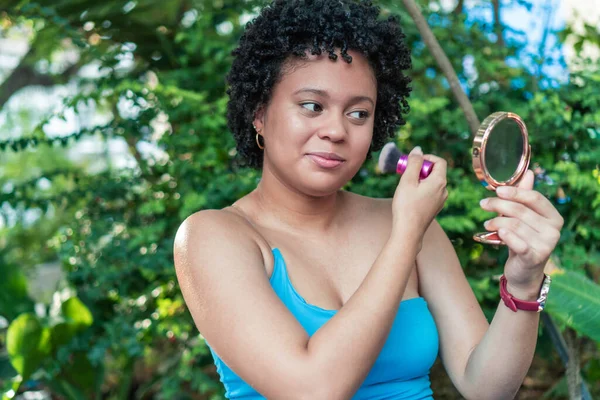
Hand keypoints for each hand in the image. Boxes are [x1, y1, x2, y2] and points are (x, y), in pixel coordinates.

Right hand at [392, 146, 447, 244]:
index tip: (412, 161)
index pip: (439, 161)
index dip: (426, 157)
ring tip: (405, 186)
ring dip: (419, 179)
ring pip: (432, 183)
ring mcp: (440, 200)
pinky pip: (430, 192)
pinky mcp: (434, 208)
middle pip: (435, 171)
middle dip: (420, 169)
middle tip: (405, 173)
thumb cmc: (406, 206)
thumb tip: (418, 150)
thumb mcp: (407, 180)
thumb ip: (413, 163)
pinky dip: (421, 189)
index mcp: (439, 182)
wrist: (408, 232)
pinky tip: (409, 196)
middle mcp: (444, 190)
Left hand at [480, 170, 563, 293]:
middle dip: (498, 205)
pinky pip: (517, 242)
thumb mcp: (524, 218)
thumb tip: (529, 172)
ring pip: (514, 225)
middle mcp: (554, 230)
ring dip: (496, 222)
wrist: (524, 272)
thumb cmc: (523, 240)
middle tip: (483, 204)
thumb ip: (525, 197)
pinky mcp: (534, 257)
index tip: (497, 190)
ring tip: (487, 224)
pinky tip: (496, 233)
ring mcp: (546, 245)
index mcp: (554, 216)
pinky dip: (505, 236)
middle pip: (521, 210)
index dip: (514, 192)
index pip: (534, 198)